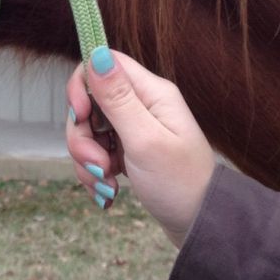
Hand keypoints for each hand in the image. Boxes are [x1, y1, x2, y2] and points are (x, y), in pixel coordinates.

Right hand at [66, 48, 215, 246]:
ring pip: (88, 130)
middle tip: (99, 165)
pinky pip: (96, 152)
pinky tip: (108, 190)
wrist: (200, 226)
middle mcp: (142, 105)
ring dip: (87, 159)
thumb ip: (118, 98)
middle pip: (89, 102)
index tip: (80, 116)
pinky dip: (94, 172)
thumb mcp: (145, 140)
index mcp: (151, 93)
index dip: (81, 87)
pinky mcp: (127, 150)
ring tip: (106, 183)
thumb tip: (97, 52)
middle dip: (82, 136)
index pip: (103, 64)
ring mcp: (133, 128)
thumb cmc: (181, 184)